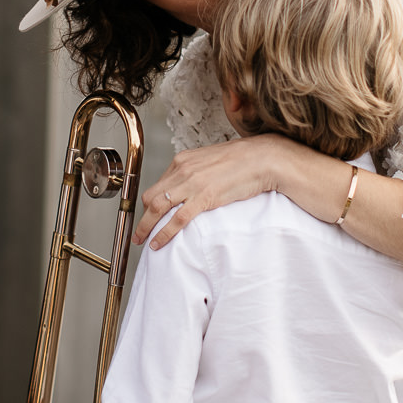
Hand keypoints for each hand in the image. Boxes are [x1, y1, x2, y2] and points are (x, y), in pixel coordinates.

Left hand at [132, 134, 318, 249]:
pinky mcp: (204, 198)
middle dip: (142, 216)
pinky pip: (177, 219)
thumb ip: (197, 172)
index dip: (150, 202)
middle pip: (152, 196)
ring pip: (158, 208)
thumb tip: (190, 185)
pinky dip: (164, 233)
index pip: (158, 183)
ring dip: (146, 227)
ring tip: (141, 240)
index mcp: (183, 160)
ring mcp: (192, 184)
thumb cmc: (243, 160)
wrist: (263, 159)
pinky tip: (159, 243)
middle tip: (139, 231)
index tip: (148, 214)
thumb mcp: (211, 161)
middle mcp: (183, 170)